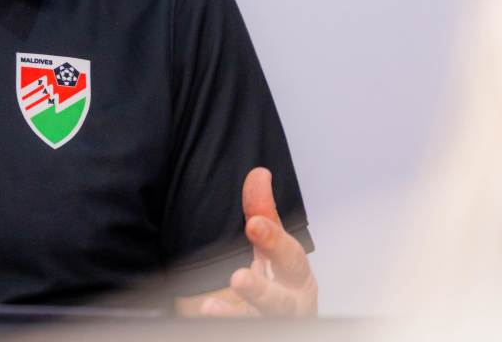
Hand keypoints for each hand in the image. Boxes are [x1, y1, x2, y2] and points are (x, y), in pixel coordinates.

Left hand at [197, 167, 317, 316]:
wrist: (282, 321)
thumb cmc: (281, 283)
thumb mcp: (274, 247)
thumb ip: (263, 213)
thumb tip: (259, 174)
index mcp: (295, 276)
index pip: (290, 256)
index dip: (274, 241)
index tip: (254, 224)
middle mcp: (288, 304)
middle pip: (281, 301)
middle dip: (262, 291)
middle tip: (238, 278)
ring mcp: (271, 322)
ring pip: (261, 322)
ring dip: (237, 314)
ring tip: (212, 305)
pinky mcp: (255, 330)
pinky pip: (240, 331)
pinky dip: (225, 323)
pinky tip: (206, 312)